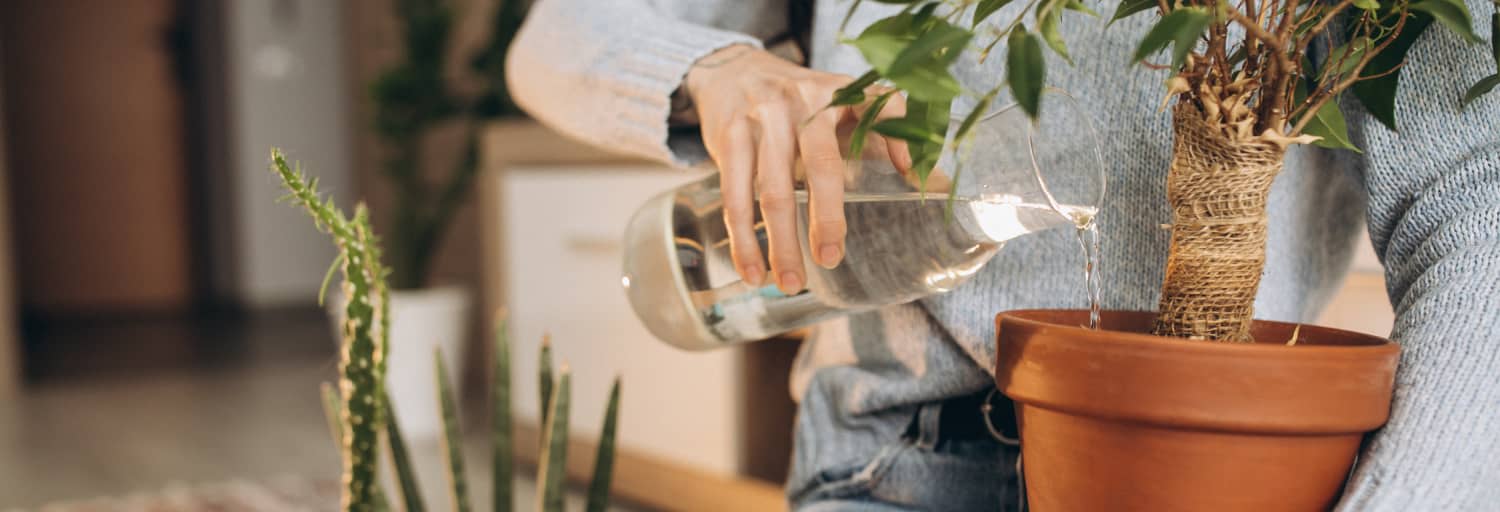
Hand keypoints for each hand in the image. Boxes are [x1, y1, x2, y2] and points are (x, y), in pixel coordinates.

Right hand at [685, 44, 909, 293]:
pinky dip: (743, 239)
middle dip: (826, 218)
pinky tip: (752, 271)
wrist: (732, 70)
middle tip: (830, 260)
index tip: (911, 177)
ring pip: (772, 191)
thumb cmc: (801, 99)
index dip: (898, 139)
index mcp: (841, 92)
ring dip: (780, 243)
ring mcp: (762, 119)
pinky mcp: (729, 138)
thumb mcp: (844, 101)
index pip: (879, 107)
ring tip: (790, 284)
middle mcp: (803, 102)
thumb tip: (936, 186)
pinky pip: (734, 196)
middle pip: (820, 165)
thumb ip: (887, 135)